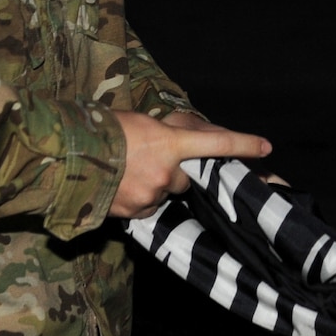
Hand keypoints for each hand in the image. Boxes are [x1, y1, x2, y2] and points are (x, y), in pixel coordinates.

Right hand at [112, 110, 271, 218]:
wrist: (68, 157)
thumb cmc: (104, 131)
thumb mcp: (142, 123)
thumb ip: (167, 134)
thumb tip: (182, 140)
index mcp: (171, 143)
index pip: (217, 143)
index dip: (244, 145)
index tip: (267, 147)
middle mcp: (167, 172)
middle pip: (186, 177)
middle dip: (174, 171)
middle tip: (149, 159)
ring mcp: (152, 194)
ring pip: (166, 193)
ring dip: (155, 185)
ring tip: (128, 171)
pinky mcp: (136, 213)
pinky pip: (149, 207)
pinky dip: (140, 199)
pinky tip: (121, 187)